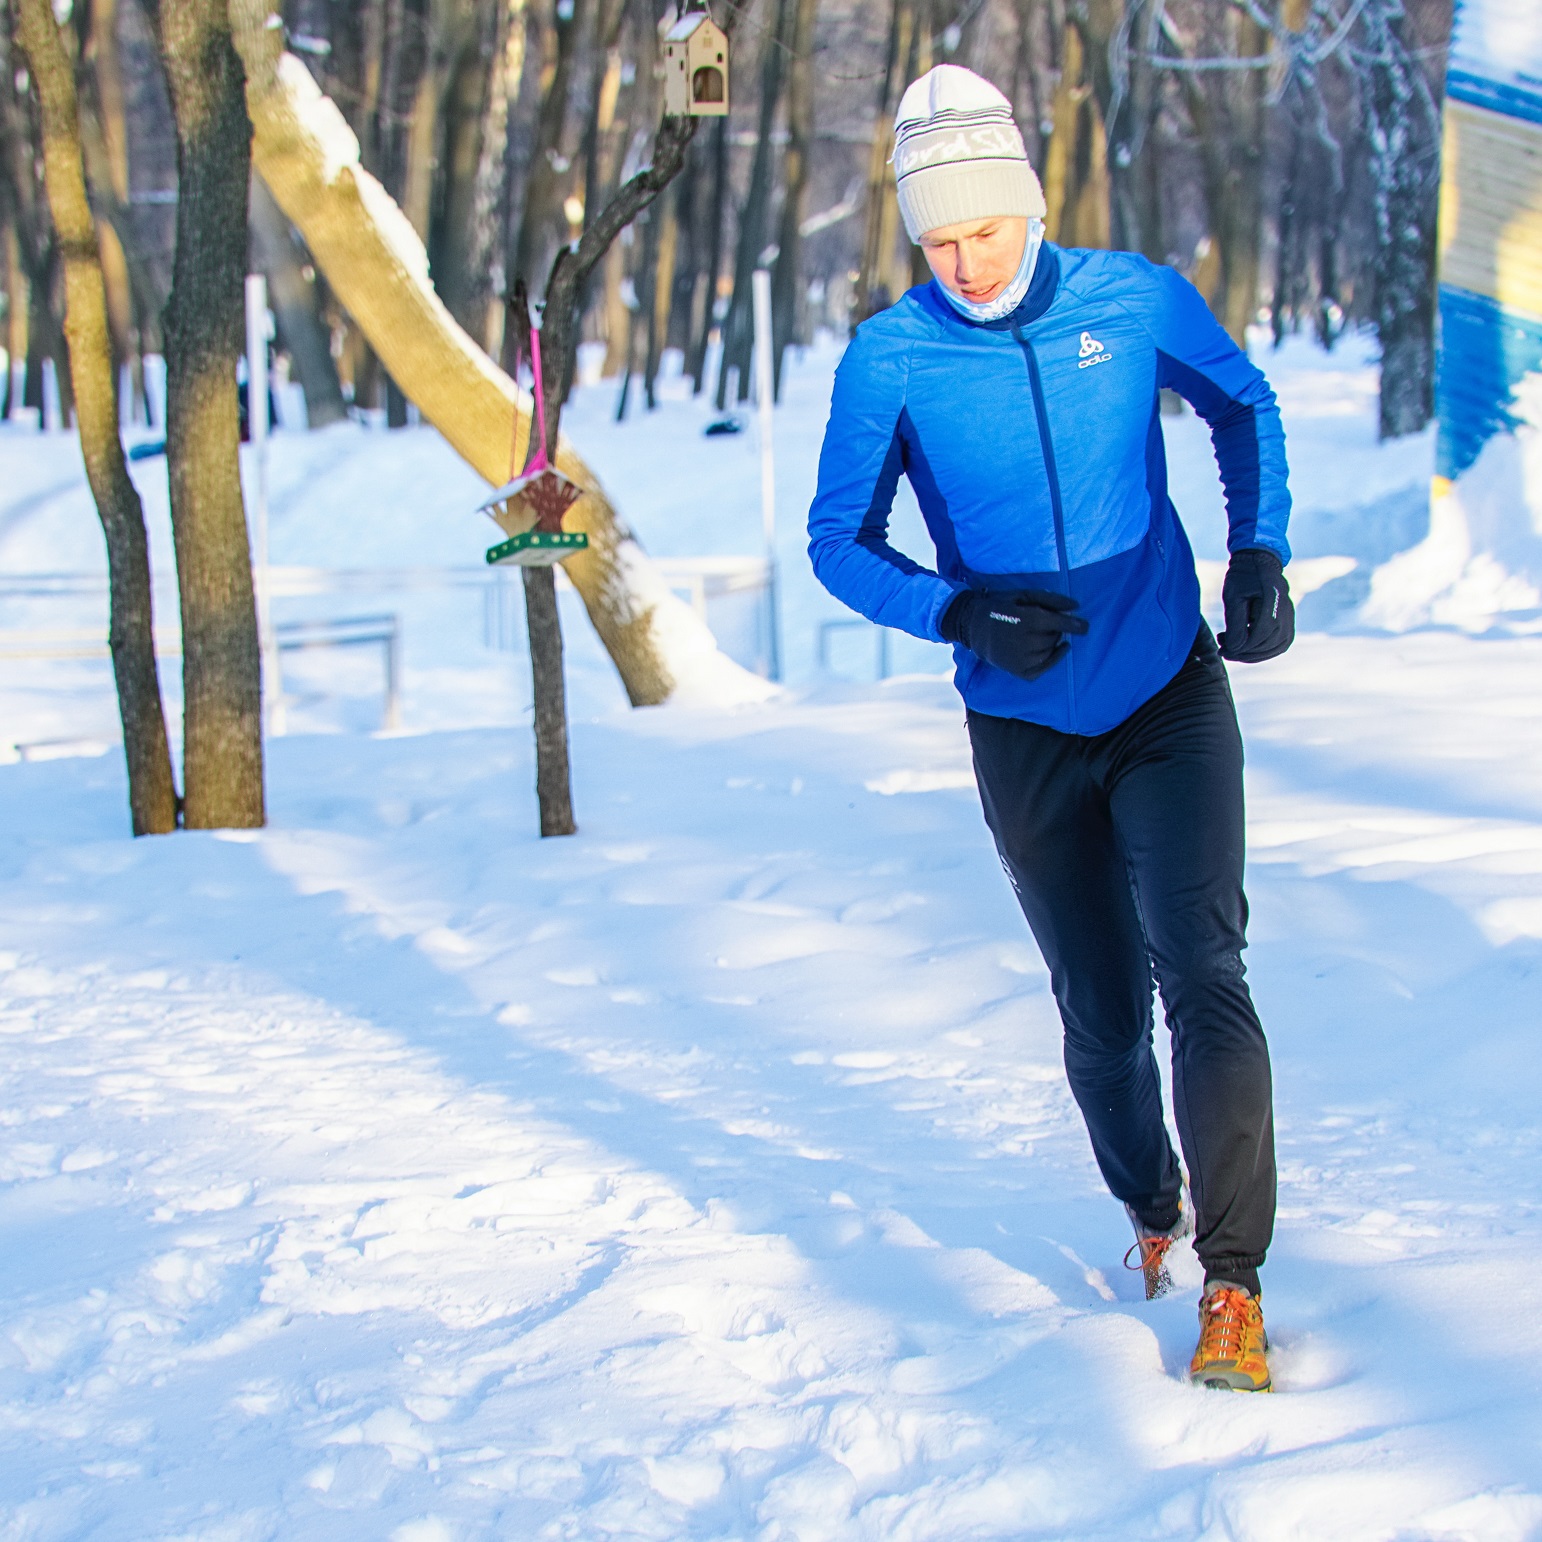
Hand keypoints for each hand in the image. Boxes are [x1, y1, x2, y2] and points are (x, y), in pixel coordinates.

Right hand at [939, 588, 1087, 680]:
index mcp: (1027, 620)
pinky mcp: (1017, 670)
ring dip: (1050, 643)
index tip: (1085, 626)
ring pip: (1049, 651)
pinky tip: (1057, 650)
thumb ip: (1051, 600)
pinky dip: (1052, 660)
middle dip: (1055, 629)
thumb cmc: (1000, 606)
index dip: (1076, 625)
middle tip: (1042, 623)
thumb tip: (1076, 607)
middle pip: (1055, 637)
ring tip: (1037, 633)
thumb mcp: (1024, 595)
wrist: (972, 625)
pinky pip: (1042, 669)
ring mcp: (1020, 659)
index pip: (1060, 624)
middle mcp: (1025, 642)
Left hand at [1218, 548, 1293, 661]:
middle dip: (1244, 653)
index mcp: (1272, 602)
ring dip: (1254, 654)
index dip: (1240, 648)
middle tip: (1224, 650)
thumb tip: (1234, 649)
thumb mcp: (1233, 598)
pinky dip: (1264, 650)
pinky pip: (1281, 642)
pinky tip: (1246, 646)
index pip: (1259, 637)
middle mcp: (1286, 611)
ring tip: (1233, 648)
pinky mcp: (1289, 620)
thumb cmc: (1242, 577)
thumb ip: (1235, 624)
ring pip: (1277, 647)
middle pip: (1268, 644)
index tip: (1222, 650)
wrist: (1258, 561)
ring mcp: (1290, 616)